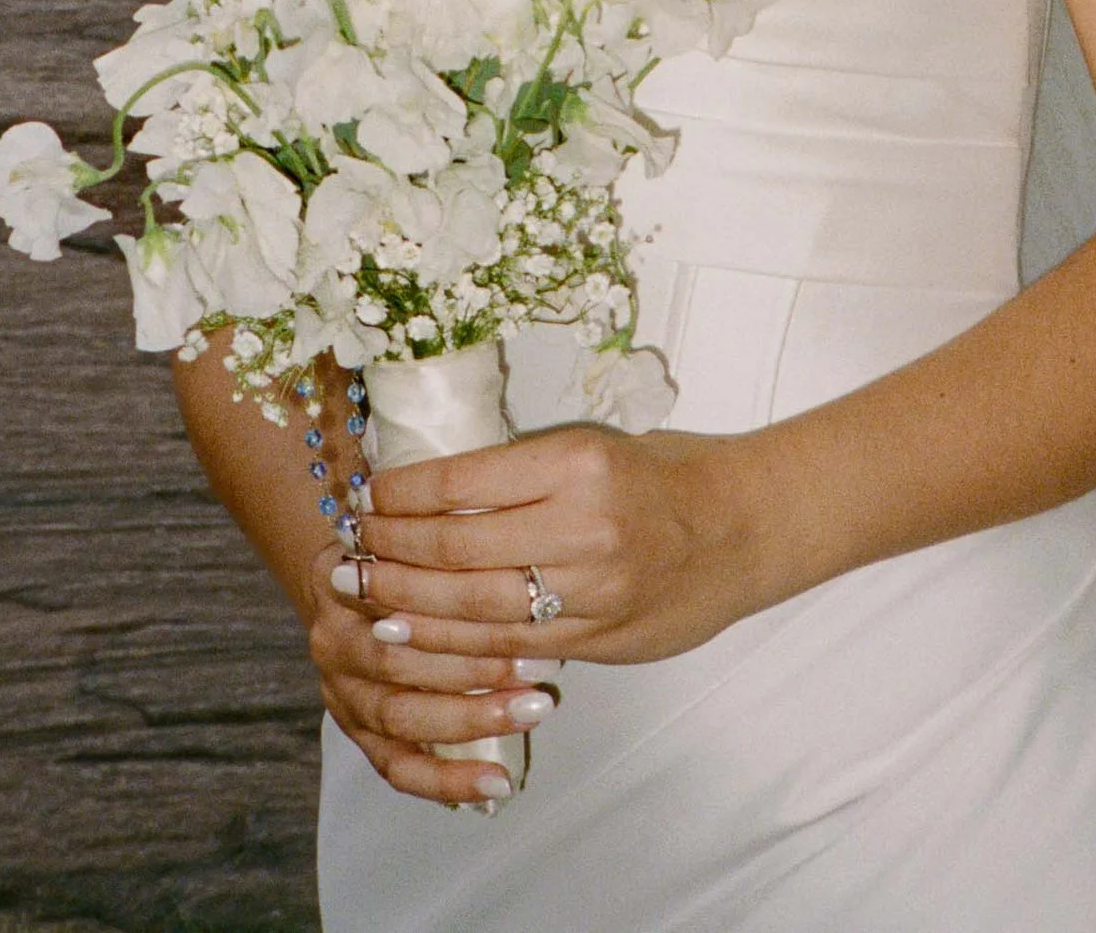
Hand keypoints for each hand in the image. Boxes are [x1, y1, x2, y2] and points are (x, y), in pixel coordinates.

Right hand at [303, 535, 557, 810]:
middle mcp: (334, 640)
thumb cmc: (396, 564)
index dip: (458, 609)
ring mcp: (341, 692)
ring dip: (471, 718)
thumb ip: (446, 558)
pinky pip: (399, 768)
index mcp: (343, 582)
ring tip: (529, 712)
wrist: (347, 585)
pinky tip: (495, 783)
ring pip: (400, 716)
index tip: (523, 611)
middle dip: (475, 667)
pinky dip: (448, 780)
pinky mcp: (355, 734)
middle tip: (538, 669)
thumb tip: (521, 575)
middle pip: (399, 660)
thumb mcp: (409, 544)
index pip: (399, 597)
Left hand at [353, 425, 764, 672]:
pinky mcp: (604, 637)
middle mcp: (582, 526)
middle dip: (392, 552)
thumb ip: (522, 474)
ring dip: (413, 605)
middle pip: (457, 548)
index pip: (463, 480)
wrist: (744, 527)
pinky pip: (516, 648)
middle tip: (351, 551)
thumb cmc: (664, 474)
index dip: (403, 494)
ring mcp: (595, 590)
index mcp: (575, 462)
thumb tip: (434, 494)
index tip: (367, 495)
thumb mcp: (592, 448)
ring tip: (370, 597)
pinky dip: (461, 646)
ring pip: (477, 608)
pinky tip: (425, 638)